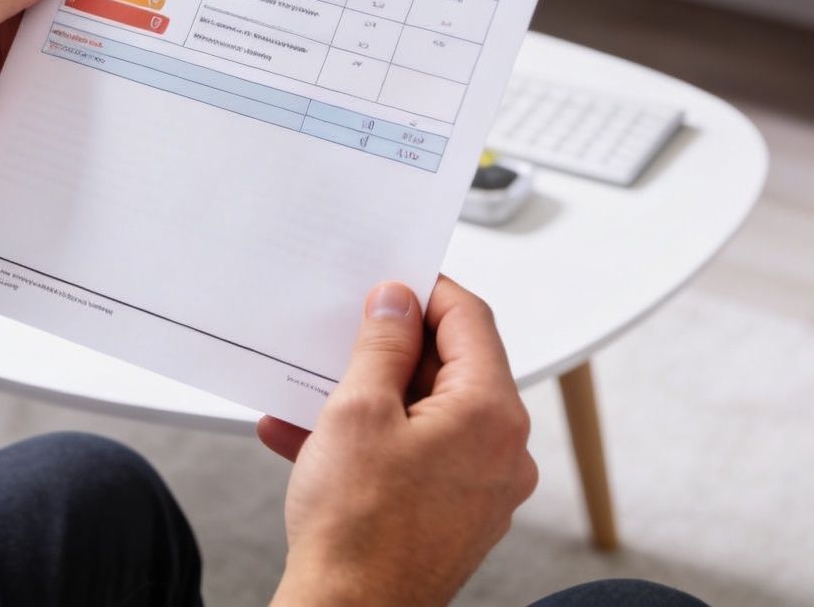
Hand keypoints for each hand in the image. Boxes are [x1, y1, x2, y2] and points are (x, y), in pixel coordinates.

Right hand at [264, 278, 537, 606]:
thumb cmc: (357, 530)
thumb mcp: (358, 409)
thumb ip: (383, 344)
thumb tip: (397, 303)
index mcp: (492, 414)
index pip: (470, 320)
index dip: (425, 291)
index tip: (389, 283)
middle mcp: (502, 452)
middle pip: (453, 368)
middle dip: (392, 349)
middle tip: (345, 335)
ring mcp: (482, 489)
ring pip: (428, 415)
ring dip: (372, 398)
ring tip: (315, 395)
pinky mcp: (455, 517)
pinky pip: (418, 457)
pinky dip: (373, 443)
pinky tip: (311, 442)